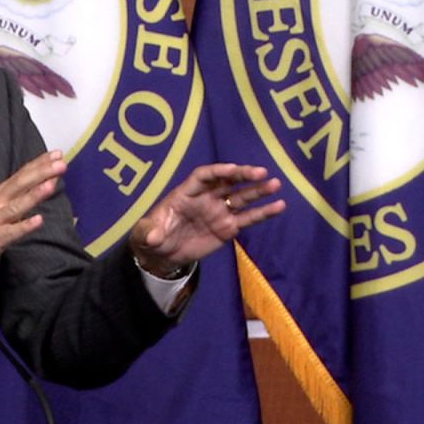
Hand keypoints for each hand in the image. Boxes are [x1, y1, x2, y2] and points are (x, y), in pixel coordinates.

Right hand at [0, 151, 65, 292]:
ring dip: (34, 194)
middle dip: (41, 172)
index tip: (57, 153)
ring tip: (52, 183)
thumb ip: (14, 200)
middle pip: (20, 184)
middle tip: (60, 162)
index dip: (38, 164)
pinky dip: (24, 226)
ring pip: (17, 206)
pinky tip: (39, 220)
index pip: (20, 175)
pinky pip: (11, 233)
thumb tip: (39, 188)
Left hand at [129, 163, 284, 276]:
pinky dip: (263, 212)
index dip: (217, 171)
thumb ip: (148, 232)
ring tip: (276, 184)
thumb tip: (153, 237)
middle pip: (226, 182)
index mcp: (186, 193)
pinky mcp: (228, 227)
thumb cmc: (152, 236)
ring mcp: (219, 211)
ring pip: (241, 197)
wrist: (163, 253)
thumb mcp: (144, 234)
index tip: (231, 170)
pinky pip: (248, 218)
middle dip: (243, 176)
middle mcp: (206, 198)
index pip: (203, 176)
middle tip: (261, 172)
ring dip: (258, 191)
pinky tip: (279, 206)